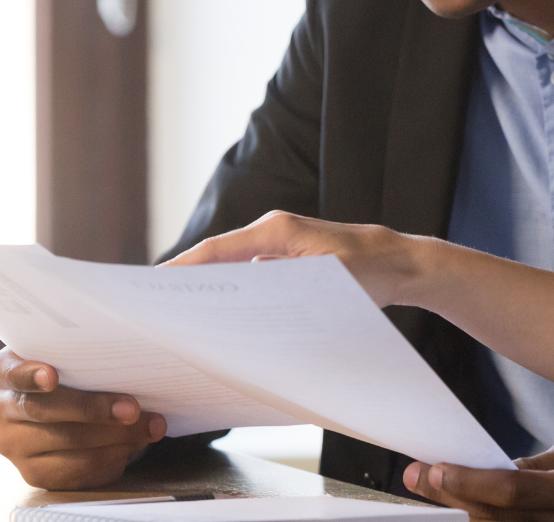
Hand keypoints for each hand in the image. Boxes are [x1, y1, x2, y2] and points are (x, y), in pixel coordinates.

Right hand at [0, 347, 167, 488]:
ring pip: (66, 442)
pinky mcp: (33, 473)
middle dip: (93, 409)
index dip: (29, 375)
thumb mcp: (67, 357)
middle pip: (44, 410)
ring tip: (148, 426)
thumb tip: (128, 361)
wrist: (64, 407)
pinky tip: (132, 445)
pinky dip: (110, 456)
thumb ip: (80, 356)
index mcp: (2, 373)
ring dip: (114, 436)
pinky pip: (74, 469)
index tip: (52, 376)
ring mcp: (12, 446)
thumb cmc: (70, 374)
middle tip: (131, 408)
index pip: (8, 372)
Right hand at [163, 211, 430, 307]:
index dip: (184, 267)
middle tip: (159, 309)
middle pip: (218, 258)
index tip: (155, 284)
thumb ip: (285, 283)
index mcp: (277, 231)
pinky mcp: (286, 262)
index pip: (217, 249)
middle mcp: (272, 234)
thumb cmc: (369, 269)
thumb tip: (242, 295)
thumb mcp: (328, 279)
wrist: (399, 263)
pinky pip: (250, 278)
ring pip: (233, 269)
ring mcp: (278, 248)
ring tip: (183, 320)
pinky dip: (235, 295)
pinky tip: (226, 322)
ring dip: (211, 291)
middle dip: (188, 282)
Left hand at [401, 442, 553, 521]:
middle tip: (414, 477)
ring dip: (458, 514)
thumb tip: (490, 468)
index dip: (470, 481)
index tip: (435, 467)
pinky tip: (460, 511)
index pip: (512, 489)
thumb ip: (535, 466)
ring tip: (428, 494)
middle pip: (494, 517)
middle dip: (450, 496)